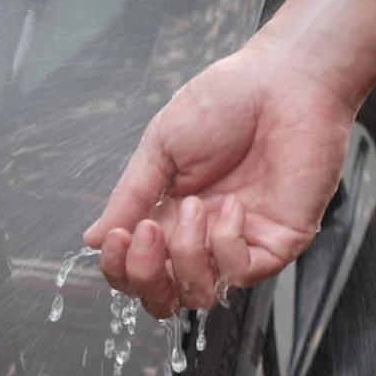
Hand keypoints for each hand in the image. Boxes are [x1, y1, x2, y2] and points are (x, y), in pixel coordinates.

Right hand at [83, 36, 355, 318]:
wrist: (282, 80)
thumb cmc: (226, 101)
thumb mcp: (162, 146)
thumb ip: (130, 196)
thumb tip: (93, 240)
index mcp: (171, 214)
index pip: (137, 269)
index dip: (120, 267)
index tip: (118, 236)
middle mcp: (204, 236)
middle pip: (164, 296)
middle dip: (145, 276)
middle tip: (146, 232)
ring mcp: (242, 241)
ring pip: (201, 294)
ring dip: (186, 258)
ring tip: (195, 205)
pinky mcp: (279, 240)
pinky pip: (243, 272)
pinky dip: (227, 245)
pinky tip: (232, 206)